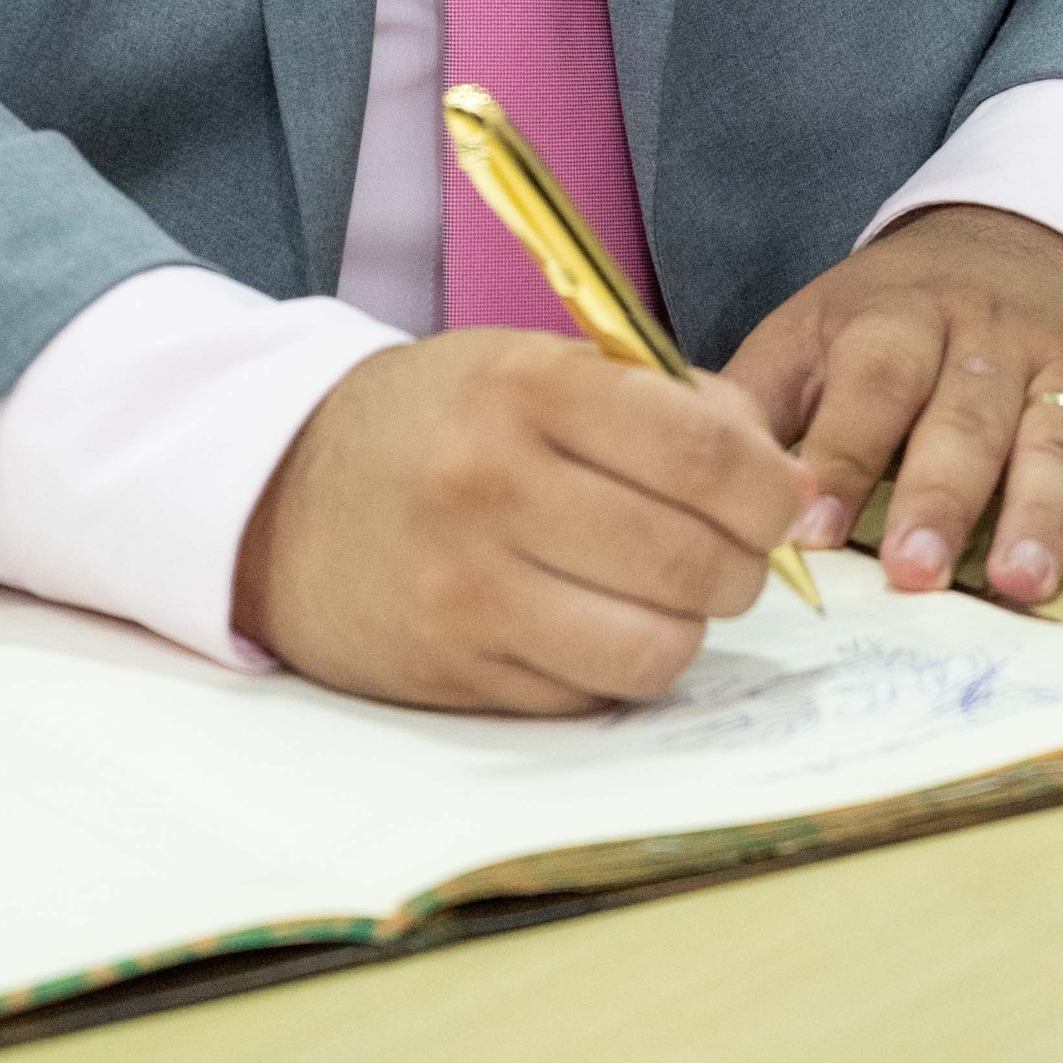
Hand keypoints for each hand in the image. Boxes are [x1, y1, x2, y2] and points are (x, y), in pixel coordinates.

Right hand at [231, 330, 806, 713]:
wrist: (282, 494)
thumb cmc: (440, 421)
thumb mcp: (537, 366)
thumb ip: (665, 404)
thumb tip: (779, 476)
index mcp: (527, 387)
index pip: (702, 454)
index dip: (770, 488)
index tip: (780, 500)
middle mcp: (496, 486)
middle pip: (694, 560)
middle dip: (742, 566)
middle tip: (729, 553)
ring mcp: (471, 590)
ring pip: (657, 647)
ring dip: (687, 628)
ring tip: (665, 596)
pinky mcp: (457, 674)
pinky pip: (594, 696)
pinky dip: (618, 669)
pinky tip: (595, 626)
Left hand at [720, 205, 1062, 609]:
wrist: (1027, 230)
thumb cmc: (896, 312)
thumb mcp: (815, 327)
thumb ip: (756, 396)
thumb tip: (683, 459)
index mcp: (894, 320)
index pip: (864, 386)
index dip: (834, 455)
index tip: (802, 527)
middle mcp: (983, 341)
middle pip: (960, 418)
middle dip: (936, 495)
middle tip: (911, 574)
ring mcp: (1061, 369)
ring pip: (1052, 439)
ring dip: (1041, 512)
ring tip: (1020, 583)